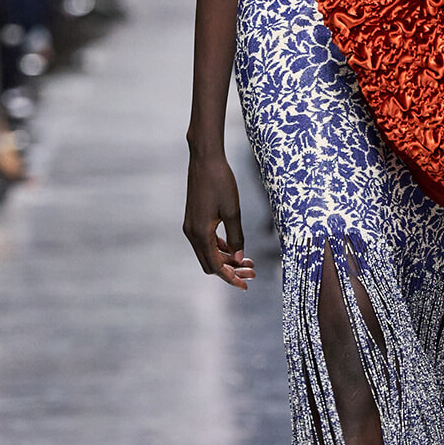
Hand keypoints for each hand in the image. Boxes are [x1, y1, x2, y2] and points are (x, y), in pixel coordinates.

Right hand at [183, 151, 254, 288]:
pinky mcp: (194, 220)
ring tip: (248, 261)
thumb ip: (237, 237)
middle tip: (252, 272)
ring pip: (208, 253)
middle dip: (231, 271)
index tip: (246, 285)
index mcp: (200, 233)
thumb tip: (240, 259)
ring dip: (226, 259)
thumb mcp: (233, 211)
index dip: (231, 278)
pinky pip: (206, 242)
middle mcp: (192, 233)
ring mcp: (191, 226)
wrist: (205, 159)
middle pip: (210, 264)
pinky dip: (220, 248)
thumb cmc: (220, 182)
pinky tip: (235, 247)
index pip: (216, 266)